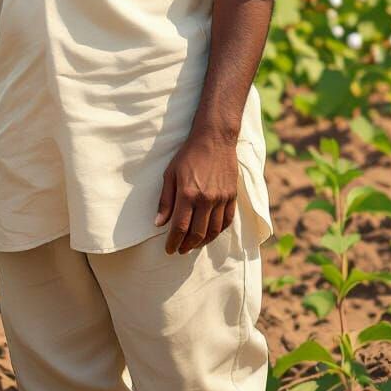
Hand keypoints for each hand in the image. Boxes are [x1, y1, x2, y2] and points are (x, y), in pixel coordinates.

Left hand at [154, 132, 237, 254]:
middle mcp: (206, 200)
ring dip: (202, 242)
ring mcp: (221, 199)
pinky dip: (217, 232)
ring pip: (213, 231)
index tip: (169, 250)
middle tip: (179, 250)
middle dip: (186, 246)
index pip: (180, 227)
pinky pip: (226, 222)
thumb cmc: (188, 155)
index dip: (173, 241)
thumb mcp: (170, 174)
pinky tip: (209, 234)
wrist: (214, 140)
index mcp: (187, 194)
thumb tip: (158, 223)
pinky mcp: (232, 197)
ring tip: (192, 245)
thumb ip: (165, 200)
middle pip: (197, 233)